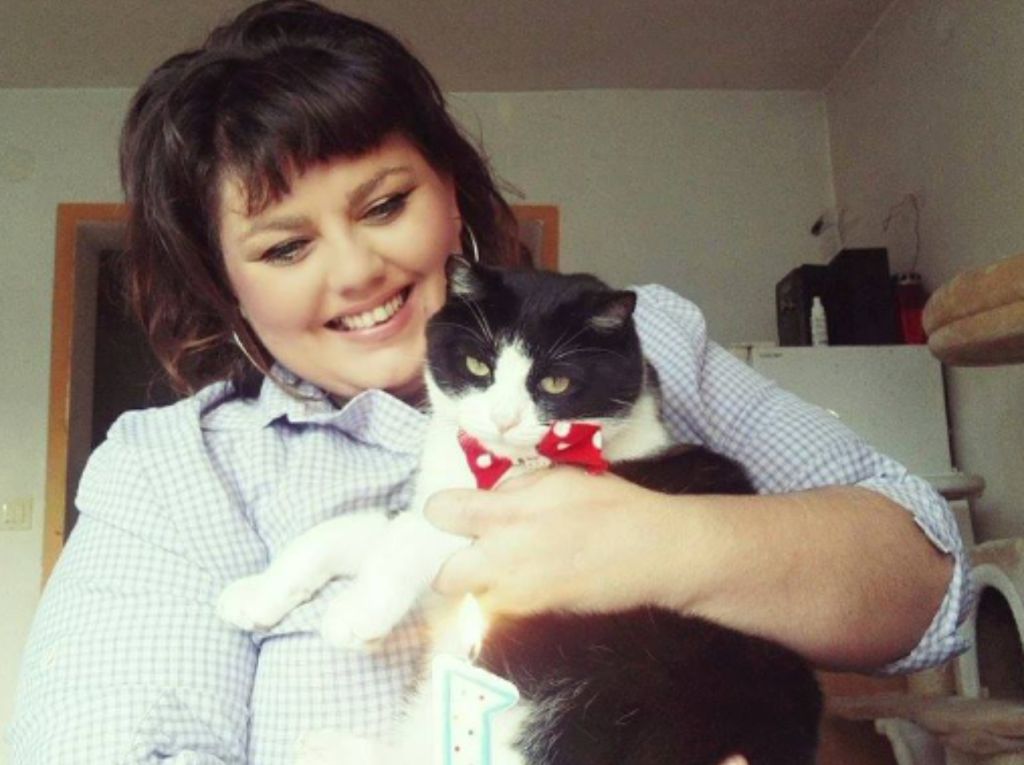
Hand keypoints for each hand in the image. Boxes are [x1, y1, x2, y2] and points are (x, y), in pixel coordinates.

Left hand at [424, 466, 682, 615]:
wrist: (654, 552)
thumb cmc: (612, 505)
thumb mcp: (560, 477)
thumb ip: (515, 488)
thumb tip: (488, 496)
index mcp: (507, 513)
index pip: (441, 513)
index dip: (443, 511)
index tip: (454, 512)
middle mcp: (503, 556)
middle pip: (443, 575)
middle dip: (450, 564)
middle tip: (471, 551)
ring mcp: (518, 593)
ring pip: (471, 599)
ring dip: (479, 586)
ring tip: (503, 568)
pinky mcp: (536, 615)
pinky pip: (502, 610)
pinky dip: (505, 600)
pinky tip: (529, 581)